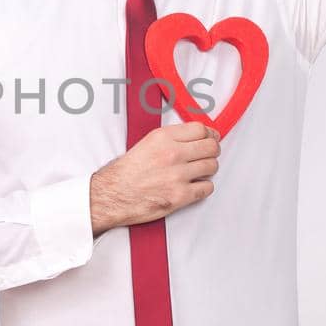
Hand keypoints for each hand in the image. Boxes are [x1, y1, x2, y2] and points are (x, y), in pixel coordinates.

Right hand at [90, 121, 220, 235]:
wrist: (112, 195)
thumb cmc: (126, 172)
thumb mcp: (146, 143)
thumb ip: (171, 139)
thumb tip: (194, 138)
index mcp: (163, 138)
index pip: (201, 129)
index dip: (209, 134)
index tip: (210, 138)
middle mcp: (172, 154)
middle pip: (211, 147)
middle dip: (212, 151)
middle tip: (208, 155)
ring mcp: (178, 175)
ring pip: (212, 166)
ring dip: (208, 169)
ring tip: (199, 171)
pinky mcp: (180, 196)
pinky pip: (207, 188)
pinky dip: (204, 187)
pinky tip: (194, 186)